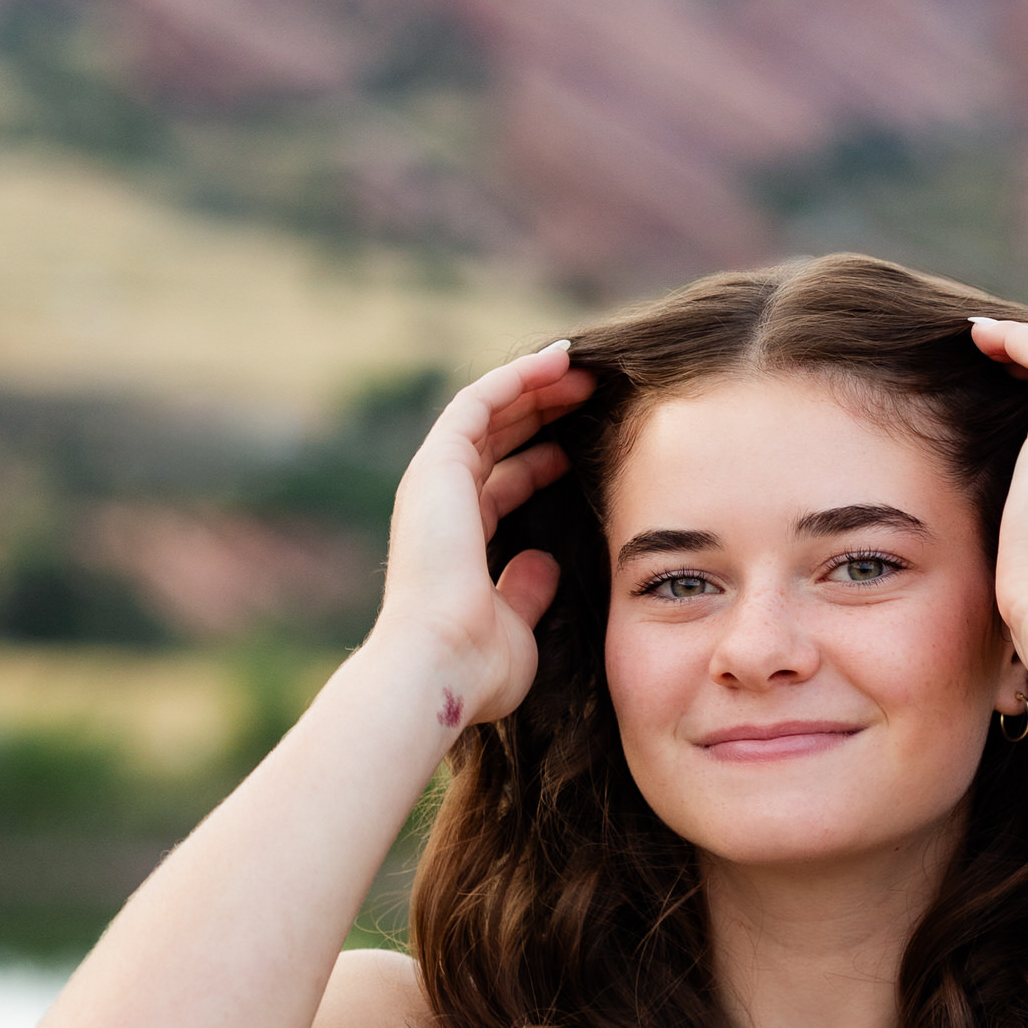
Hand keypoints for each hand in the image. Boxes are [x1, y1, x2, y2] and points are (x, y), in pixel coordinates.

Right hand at [371, 340, 593, 722]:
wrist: (440, 665)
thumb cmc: (477, 664)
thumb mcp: (517, 625)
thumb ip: (527, 591)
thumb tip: (545, 564)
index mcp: (458, 539)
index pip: (501, 482)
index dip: (541, 459)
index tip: (581, 447)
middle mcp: (441, 504)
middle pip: (495, 438)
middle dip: (542, 411)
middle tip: (591, 393)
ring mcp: (435, 482)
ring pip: (488, 411)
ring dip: (534, 385)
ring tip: (582, 368)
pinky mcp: (438, 465)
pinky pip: (479, 402)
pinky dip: (516, 378)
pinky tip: (557, 361)